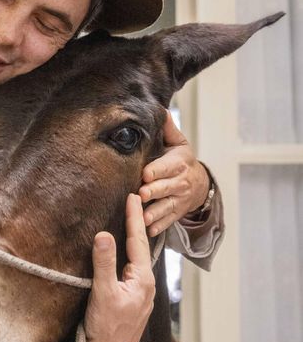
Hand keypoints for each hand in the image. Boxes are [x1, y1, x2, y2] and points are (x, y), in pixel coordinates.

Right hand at [82, 193, 154, 341]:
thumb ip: (104, 263)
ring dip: (133, 244)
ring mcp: (140, 298)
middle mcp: (146, 288)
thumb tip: (104, 234)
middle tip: (134, 204)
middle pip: (141, 250)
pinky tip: (123, 259)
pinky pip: (131, 275)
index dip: (134, 218)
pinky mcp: (131, 306)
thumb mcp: (103, 293)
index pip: (138, 241)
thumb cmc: (106, 330)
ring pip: (137, 263)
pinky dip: (127, 260)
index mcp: (143, 281)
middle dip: (137, 227)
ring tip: (129, 226)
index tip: (133, 196)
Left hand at [138, 111, 209, 236]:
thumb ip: (168, 129)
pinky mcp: (176, 213)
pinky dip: (158, 227)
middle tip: (141, 194)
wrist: (200, 184)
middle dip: (154, 191)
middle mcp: (179, 182)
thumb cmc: (182, 161)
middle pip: (165, 188)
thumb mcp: (180, 143)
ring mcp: (178, 200)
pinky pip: (168, 221)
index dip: (156, 171)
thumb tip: (159, 110)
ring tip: (143, 217)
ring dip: (154, 213)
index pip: (166, 167)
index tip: (145, 174)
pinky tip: (148, 231)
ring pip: (166, 207)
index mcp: (178, 163)